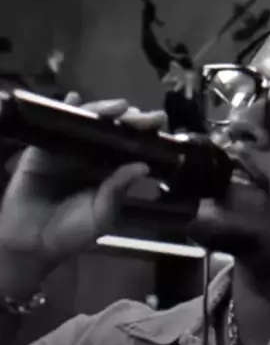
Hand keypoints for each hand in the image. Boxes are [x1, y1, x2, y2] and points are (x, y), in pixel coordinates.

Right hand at [0, 92, 166, 285]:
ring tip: (122, 107)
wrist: (32, 245)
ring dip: (104, 111)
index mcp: (108, 174)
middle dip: (132, 121)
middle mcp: (90, 159)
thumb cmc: (70, 235)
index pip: (130, 150)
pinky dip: (65, 110)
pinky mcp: (43, 150)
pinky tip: (75, 99)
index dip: (145, 138)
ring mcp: (67, 151)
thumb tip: (143, 166)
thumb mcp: (101, 216)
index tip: (162, 127)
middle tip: (149, 116)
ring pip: (88, 124)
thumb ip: (118, 191)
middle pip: (113, 132)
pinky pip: (55, 126)